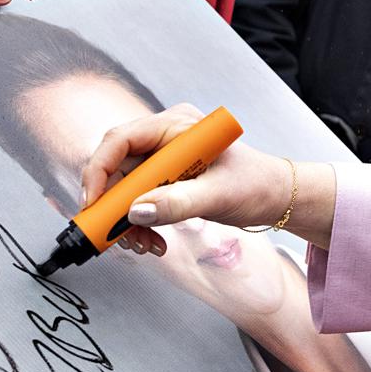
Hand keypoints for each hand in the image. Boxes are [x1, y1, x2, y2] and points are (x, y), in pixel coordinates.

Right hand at [79, 106, 337, 251]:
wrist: (276, 197)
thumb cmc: (256, 185)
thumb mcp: (218, 196)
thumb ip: (176, 203)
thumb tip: (134, 211)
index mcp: (175, 126)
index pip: (120, 140)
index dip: (99, 171)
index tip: (94, 205)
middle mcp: (164, 138)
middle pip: (116, 168)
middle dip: (113, 207)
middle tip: (120, 238)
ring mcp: (163, 159)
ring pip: (123, 190)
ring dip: (126, 222)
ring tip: (145, 246)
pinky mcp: (165, 179)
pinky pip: (137, 201)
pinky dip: (139, 224)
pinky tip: (154, 243)